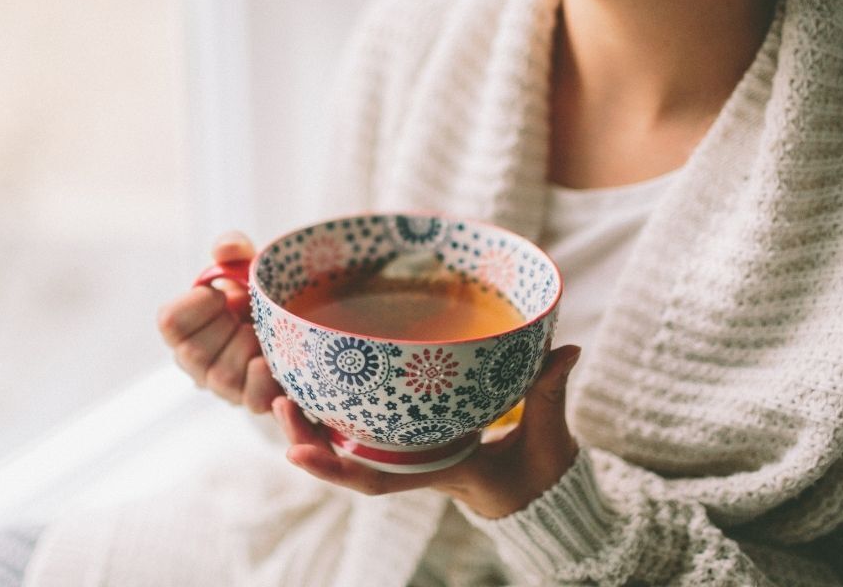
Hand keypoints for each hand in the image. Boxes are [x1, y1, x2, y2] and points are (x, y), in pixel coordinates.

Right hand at [157, 231, 283, 412]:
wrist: (298, 321)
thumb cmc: (258, 294)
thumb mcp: (246, 264)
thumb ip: (232, 248)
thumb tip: (227, 249)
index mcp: (185, 327)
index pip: (170, 323)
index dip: (196, 305)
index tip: (219, 293)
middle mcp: (197, 363)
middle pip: (194, 354)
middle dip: (226, 326)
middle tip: (246, 314)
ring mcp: (225, 387)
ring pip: (223, 376)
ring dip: (249, 347)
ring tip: (264, 333)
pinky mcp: (255, 401)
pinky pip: (253, 401)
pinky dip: (265, 382)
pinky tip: (272, 362)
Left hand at [272, 345, 582, 518]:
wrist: (544, 492)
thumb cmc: (542, 471)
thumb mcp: (549, 436)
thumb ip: (550, 392)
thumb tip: (565, 350)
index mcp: (440, 470)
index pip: (380, 480)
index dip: (337, 468)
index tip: (296, 454)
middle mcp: (416, 464)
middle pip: (349, 461)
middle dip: (308, 437)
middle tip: (277, 403)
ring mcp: (413, 452)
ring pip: (350, 445)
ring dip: (313, 422)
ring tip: (281, 392)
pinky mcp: (416, 436)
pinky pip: (368, 428)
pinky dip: (338, 412)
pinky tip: (315, 384)